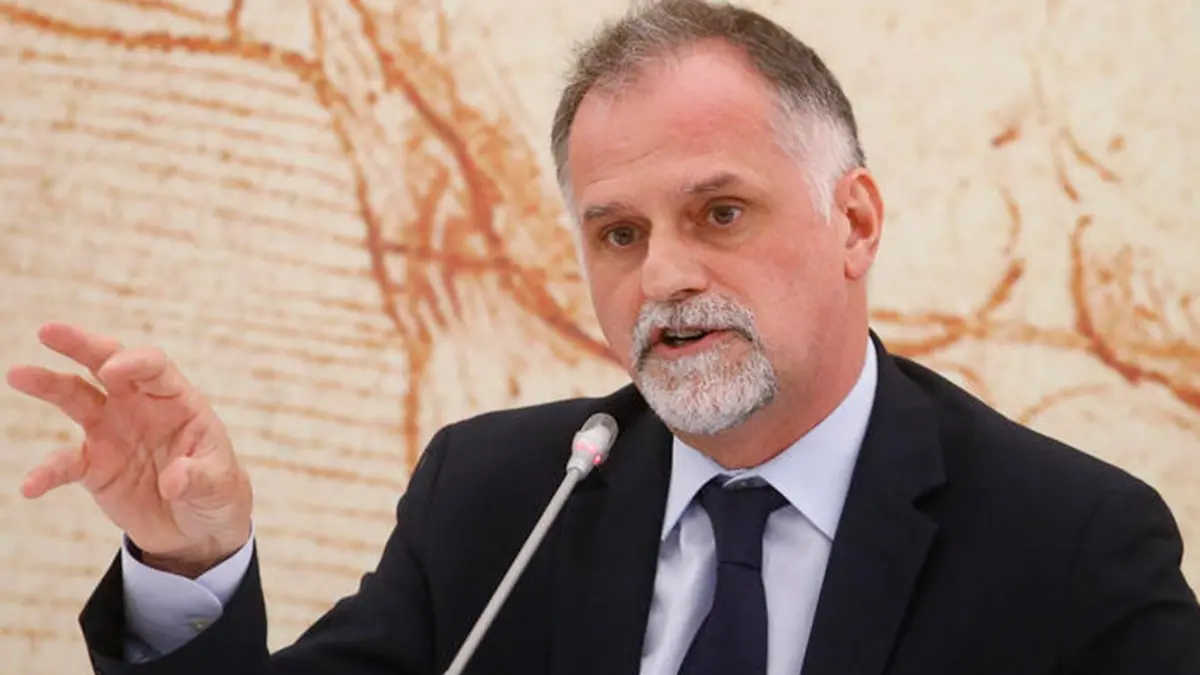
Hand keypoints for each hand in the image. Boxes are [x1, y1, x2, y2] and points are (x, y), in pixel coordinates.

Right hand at [6, 322, 252, 576]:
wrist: (197, 527)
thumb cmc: (217, 492)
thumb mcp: (220, 486)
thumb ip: (199, 478)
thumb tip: (175, 480)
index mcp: (176, 400)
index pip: (153, 367)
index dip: (133, 363)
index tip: (113, 370)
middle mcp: (140, 406)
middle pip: (107, 364)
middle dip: (81, 345)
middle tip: (48, 331)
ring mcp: (113, 431)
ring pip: (76, 398)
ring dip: (49, 385)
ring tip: (18, 374)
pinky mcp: (94, 466)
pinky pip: (65, 463)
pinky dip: (47, 472)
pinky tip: (31, 487)